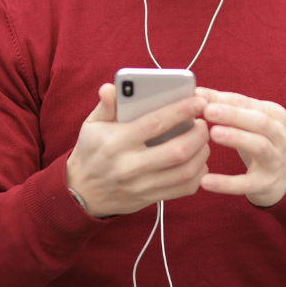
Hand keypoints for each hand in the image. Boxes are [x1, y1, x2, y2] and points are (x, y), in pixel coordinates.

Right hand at [65, 83, 209, 217]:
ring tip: (202, 140)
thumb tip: (111, 88)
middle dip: (198, 134)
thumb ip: (106, 106)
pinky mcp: (150, 198)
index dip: (181, 111)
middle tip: (203, 123)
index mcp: (117, 142)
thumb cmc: (91, 150)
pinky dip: (198, 175)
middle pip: (177, 151)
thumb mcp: (92, 125)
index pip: (155, 123)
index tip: (199, 101)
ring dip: (202, 154)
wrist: (81, 192)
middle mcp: (130, 166)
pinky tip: (197, 161)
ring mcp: (141, 185)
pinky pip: (183, 189)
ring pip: (185, 172)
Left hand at [196, 87, 285, 207]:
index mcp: (274, 115)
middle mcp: (279, 135)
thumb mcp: (249, 122)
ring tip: (213, 133)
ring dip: (236, 138)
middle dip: (233, 115)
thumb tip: (198, 93)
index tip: (198, 95)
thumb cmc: (260, 142)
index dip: (223, 99)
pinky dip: (226, 183)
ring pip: (259, 146)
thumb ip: (228, 107)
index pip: (247, 103)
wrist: (285, 178)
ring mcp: (275, 160)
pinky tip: (205, 181)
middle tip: (208, 110)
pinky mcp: (265, 183)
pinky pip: (246, 183)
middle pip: (259, 121)